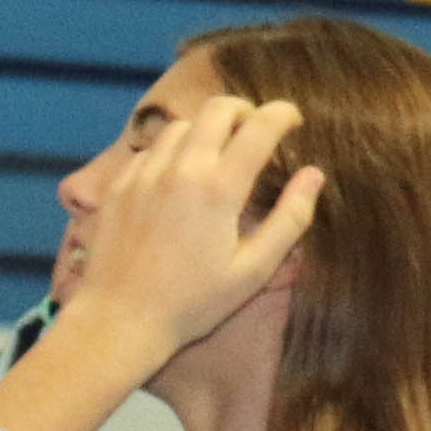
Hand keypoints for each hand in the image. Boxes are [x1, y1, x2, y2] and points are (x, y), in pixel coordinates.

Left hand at [0, 94, 321, 430]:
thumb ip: (290, 218)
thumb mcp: (253, 270)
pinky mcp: (117, 188)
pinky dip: (169, 153)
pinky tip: (177, 178)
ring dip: (205, 130)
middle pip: (218, 108)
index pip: (260, 125)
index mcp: (219, 188)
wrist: (117, 322)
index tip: (292, 122)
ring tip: (216, 155)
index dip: (284, 114)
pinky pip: (148, 151)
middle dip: (244, 110)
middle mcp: (179, 171)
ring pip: (180, 126)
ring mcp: (143, 176)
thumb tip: (313, 174)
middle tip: (255, 130)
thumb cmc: (190, 304)